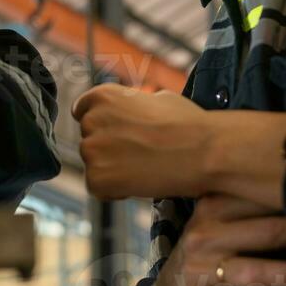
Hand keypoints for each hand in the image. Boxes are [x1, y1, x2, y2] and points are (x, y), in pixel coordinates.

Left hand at [73, 84, 215, 199]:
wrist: (202, 152)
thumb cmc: (187, 124)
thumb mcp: (157, 98)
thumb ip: (133, 104)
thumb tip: (134, 110)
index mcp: (103, 96)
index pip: (83, 111)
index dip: (102, 126)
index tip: (116, 136)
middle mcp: (91, 119)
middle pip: (89, 140)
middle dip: (107, 149)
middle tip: (138, 155)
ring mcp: (91, 149)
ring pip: (93, 164)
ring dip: (111, 169)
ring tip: (142, 168)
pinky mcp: (96, 178)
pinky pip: (97, 187)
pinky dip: (114, 190)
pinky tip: (138, 182)